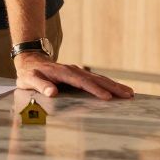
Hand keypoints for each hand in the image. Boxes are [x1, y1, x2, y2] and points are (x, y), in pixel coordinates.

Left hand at [13, 52, 133, 99]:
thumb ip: (39, 85)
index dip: (94, 89)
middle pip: (94, 79)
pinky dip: (109, 84)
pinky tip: (120, 90)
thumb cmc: (29, 74)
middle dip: (112, 87)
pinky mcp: (80, 75)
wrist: (31, 61)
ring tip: (130, 93)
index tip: (107, 98)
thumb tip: (52, 92)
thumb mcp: (29, 80)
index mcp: (61, 72)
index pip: (80, 82)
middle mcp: (72, 70)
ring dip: (114, 85)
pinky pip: (97, 79)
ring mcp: (77, 71)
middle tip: (128, 95)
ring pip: (99, 78)